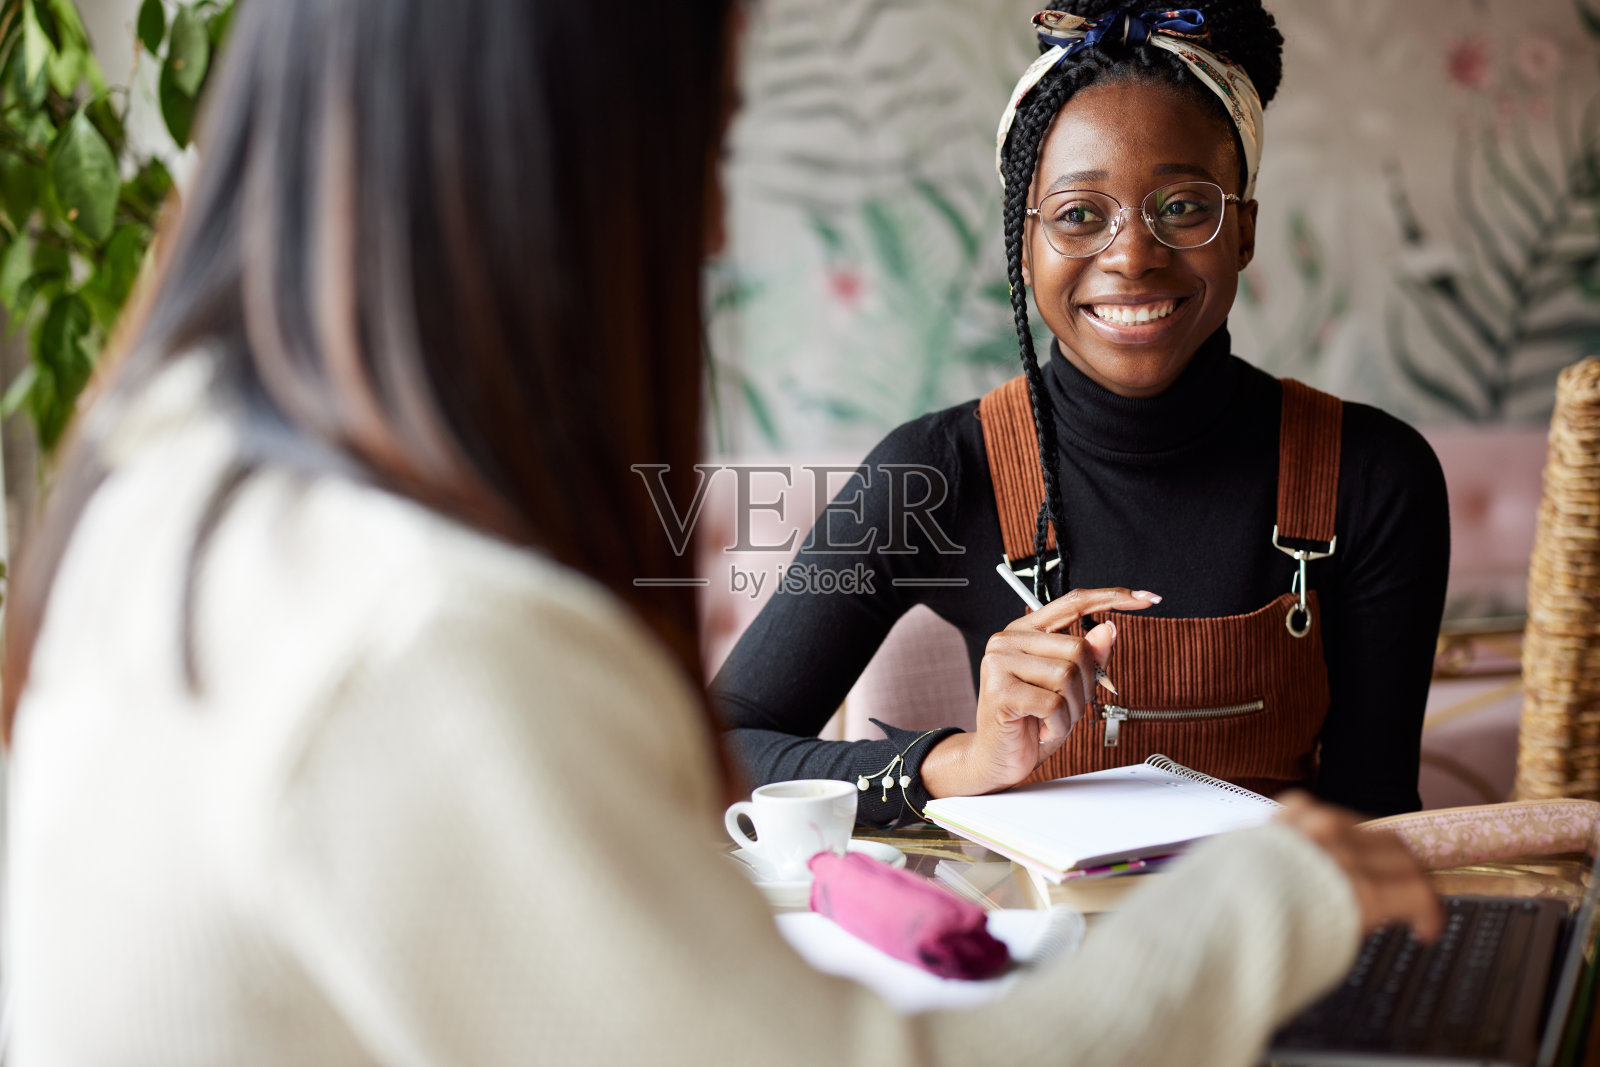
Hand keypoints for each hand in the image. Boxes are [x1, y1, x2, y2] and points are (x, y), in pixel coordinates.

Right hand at [921, 586, 1156, 797]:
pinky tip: (1042, 729)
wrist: (998, 759)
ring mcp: (1000, 663)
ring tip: (1052, 719)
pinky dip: (1058, 725)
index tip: (1147, 597)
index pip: (1073, 602)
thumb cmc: (1032, 722)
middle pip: (1077, 648)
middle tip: (1066, 707)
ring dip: (1071, 708)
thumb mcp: (1071, 689)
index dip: (1112, 597)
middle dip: (1086, 686)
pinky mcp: (1000, 690)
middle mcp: (1008, 640)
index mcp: (1027, 632)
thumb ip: (1090, 658)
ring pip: (1068, 675)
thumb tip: (1109, 629)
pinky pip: (1053, 704)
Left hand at [1277, 792, 1443, 941]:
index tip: (1425, 929)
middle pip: (1398, 852)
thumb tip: (1377, 911)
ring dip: (1371, 850)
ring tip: (1358, 876)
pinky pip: (1321, 810)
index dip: (1430, 913)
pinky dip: (1329, 828)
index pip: (1418, 891)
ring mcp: (1314, 823)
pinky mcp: (1289, 810)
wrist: (1211, 910)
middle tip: (1403, 900)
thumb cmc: (1265, 937)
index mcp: (1359, 890)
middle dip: (1407, 877)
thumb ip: (1362, 921)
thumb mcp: (1330, 946)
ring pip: (1365, 827)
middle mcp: (1342, 850)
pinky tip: (1322, 849)